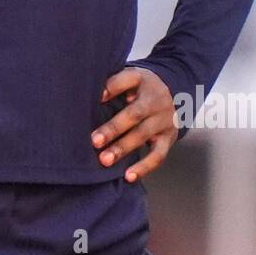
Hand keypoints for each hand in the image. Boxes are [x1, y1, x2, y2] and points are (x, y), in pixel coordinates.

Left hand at [91, 67, 178, 181]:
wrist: (176, 94)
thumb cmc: (138, 89)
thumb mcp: (128, 78)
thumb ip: (110, 83)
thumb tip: (79, 95)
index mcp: (141, 79)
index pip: (127, 80)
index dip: (112, 87)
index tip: (97, 97)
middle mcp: (155, 98)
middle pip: (135, 113)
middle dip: (113, 128)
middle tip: (94, 141)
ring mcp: (163, 119)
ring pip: (143, 135)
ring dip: (123, 148)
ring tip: (104, 160)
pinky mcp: (169, 138)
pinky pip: (158, 155)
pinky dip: (144, 167)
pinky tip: (128, 176)